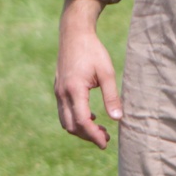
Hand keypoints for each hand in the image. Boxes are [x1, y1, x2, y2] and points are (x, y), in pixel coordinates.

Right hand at [54, 25, 121, 148]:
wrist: (74, 32)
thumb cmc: (92, 50)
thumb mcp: (106, 72)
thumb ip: (112, 96)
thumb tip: (117, 119)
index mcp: (74, 89)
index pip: (82, 121)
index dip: (94, 135)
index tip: (106, 143)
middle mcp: (62, 93)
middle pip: (71, 126)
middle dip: (87, 135)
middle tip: (105, 137)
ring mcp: (58, 91)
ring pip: (65, 121)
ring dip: (80, 129)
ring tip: (99, 127)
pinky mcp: (58, 88)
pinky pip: (63, 111)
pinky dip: (75, 119)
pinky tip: (91, 115)